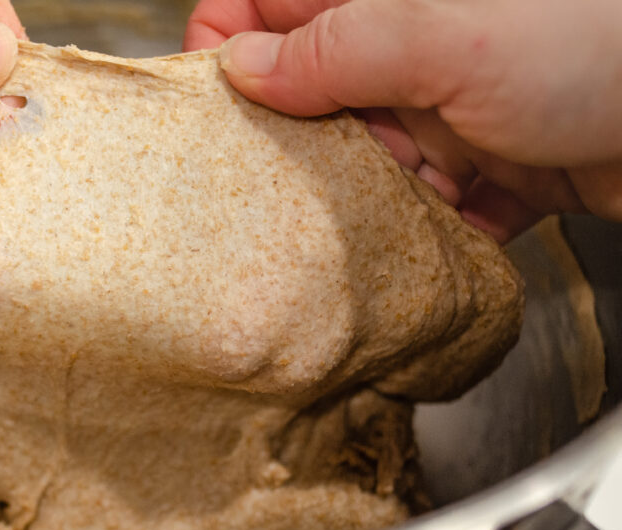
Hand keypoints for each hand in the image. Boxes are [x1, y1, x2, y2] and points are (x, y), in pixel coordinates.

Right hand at [184, 0, 621, 242]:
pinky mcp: (486, 168)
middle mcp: (407, 47)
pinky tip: (417, 245)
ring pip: (356, 163)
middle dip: (281, 147)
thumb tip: (241, 65)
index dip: (223, 47)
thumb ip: (334, 48)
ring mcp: (445, 110)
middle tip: (261, 193)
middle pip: (302, 97)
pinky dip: (418, 231)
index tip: (207, 108)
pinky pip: (423, 207)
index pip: (262, 6)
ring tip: (342, 230)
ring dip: (349, 202)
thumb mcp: (445, 33)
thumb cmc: (599, 41)